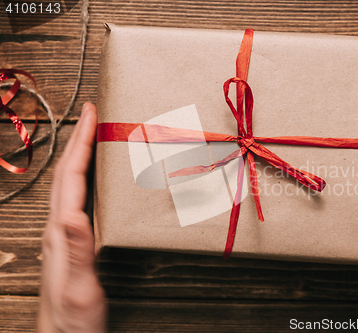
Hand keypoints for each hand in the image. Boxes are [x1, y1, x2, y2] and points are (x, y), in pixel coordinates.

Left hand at [38, 102, 105, 331]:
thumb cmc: (73, 319)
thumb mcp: (78, 288)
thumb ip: (75, 251)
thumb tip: (72, 213)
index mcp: (61, 233)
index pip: (70, 179)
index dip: (80, 145)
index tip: (90, 116)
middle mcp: (58, 230)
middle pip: (67, 176)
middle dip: (78, 141)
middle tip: (92, 116)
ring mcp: (63, 236)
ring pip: (71, 186)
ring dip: (81, 157)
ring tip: (93, 139)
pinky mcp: (72, 244)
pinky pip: (78, 200)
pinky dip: (86, 180)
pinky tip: (94, 181)